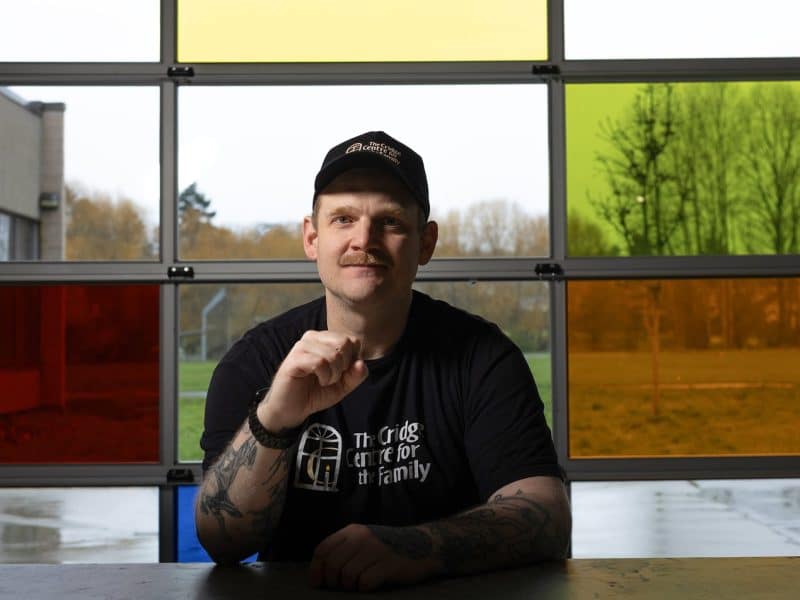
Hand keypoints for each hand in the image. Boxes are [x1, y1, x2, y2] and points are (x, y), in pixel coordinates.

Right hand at [258, 331, 367, 430]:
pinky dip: (325, 376)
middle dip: (344, 366)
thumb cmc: (315, 393)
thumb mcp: (343, 386)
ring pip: (333, 354)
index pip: (352, 340)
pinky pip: (320, 362)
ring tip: (323, 381)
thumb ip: (356, 375)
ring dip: (334, 374)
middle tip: (332, 378)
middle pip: (344, 343)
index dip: (353, 361)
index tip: (341, 373)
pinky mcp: (294, 358)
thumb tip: (361, 363)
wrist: (291, 410)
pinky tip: (318, 381)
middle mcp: (313, 337)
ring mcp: (302, 346)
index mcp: (325, 339)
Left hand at [309, 524, 438, 591]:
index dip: (316, 569)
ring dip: (350, 586)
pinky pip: (365, 582)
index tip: (318, 583)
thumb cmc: (386, 547)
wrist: (421, 545)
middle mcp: (362, 537)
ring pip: (347, 575)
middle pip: (333, 564)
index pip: (323, 549)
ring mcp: (377, 549)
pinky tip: (372, 584)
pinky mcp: (390, 564)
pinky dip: (365, 588)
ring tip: (358, 584)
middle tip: (341, 587)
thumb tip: (320, 572)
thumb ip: (343, 549)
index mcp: (352, 531)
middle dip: (333, 581)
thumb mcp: (362, 540)